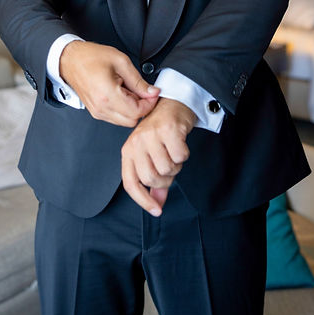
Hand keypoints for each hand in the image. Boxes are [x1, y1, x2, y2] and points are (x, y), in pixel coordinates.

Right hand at [59, 41, 159, 126]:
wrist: (70, 60)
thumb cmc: (90, 57)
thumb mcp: (120, 61)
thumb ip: (138, 80)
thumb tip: (152, 92)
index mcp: (107, 94)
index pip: (137, 112)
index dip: (149, 103)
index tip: (152, 93)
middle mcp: (101, 107)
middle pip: (132, 120)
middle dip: (141, 107)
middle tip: (142, 91)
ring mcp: (97, 112)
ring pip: (124, 121)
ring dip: (132, 109)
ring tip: (128, 90)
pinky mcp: (96, 112)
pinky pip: (116, 118)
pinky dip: (123, 109)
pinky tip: (120, 94)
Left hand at [121, 97, 195, 215]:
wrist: (172, 104)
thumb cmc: (160, 132)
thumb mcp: (151, 155)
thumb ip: (154, 181)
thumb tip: (157, 204)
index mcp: (129, 151)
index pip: (131, 183)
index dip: (143, 200)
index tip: (156, 210)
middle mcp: (137, 143)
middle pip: (152, 179)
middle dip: (166, 178)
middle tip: (169, 165)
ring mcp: (152, 135)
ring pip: (167, 169)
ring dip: (176, 165)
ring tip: (173, 152)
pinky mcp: (168, 129)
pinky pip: (180, 156)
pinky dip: (184, 154)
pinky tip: (180, 143)